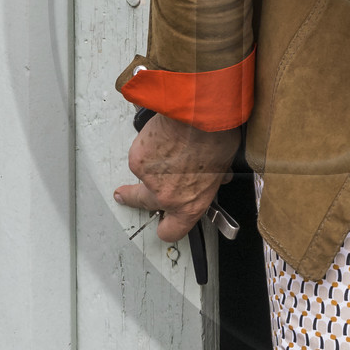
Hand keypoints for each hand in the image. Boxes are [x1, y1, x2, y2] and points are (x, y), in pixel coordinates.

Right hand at [114, 113, 240, 242]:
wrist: (198, 118)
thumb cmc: (215, 140)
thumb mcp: (222, 167)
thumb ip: (211, 179)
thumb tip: (214, 176)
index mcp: (190, 205)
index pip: (171, 231)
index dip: (166, 227)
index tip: (162, 224)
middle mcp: (167, 198)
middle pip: (143, 204)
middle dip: (134, 198)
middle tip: (127, 194)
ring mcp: (149, 180)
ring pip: (142, 175)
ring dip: (149, 164)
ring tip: (167, 144)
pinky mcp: (137, 160)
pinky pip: (140, 155)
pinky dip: (147, 146)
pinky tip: (161, 136)